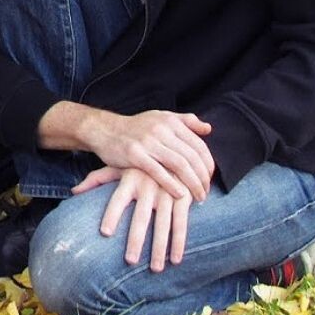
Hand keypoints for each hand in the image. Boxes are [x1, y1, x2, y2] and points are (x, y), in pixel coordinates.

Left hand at [78, 166, 191, 271]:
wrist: (175, 151)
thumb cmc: (141, 164)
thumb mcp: (120, 166)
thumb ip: (97, 179)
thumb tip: (73, 191)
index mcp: (131, 179)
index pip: (118, 199)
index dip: (112, 214)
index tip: (105, 232)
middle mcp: (149, 186)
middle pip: (141, 217)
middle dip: (136, 239)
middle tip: (130, 261)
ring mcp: (167, 193)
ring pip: (164, 224)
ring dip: (160, 248)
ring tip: (154, 269)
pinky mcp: (183, 198)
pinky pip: (181, 223)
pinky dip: (179, 242)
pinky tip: (175, 260)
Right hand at [85, 110, 214, 201]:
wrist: (104, 129)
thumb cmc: (136, 127)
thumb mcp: (161, 117)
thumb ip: (186, 121)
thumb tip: (208, 128)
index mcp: (171, 122)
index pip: (198, 145)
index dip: (208, 163)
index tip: (210, 178)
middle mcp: (162, 130)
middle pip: (191, 156)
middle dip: (203, 177)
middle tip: (207, 191)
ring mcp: (148, 142)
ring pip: (179, 165)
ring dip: (192, 183)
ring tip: (199, 196)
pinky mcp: (135, 155)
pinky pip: (158, 172)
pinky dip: (172, 184)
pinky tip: (180, 195)